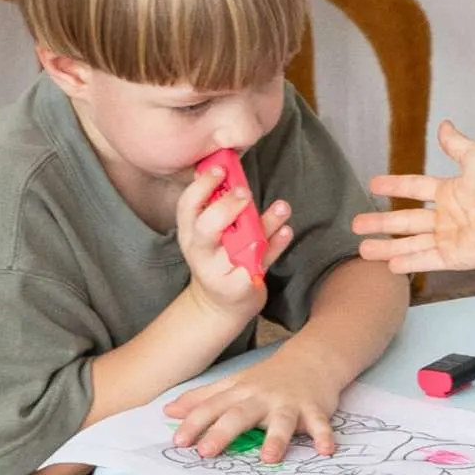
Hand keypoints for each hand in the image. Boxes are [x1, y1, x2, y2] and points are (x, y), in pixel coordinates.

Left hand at [164, 340, 343, 461]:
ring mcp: (289, 402)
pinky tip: (325, 451)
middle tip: (205, 452)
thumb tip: (168, 411)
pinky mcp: (314, 408)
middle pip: (239, 415)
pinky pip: (319, 424)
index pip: (212, 408)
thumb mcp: (233, 383)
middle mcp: (262, 397)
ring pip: (281, 421)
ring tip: (269, 459)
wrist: (312, 358)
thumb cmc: (268, 378)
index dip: (195, 423)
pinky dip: (323, 436)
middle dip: (222, 433)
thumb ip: (202, 399)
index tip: (179, 441)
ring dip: (276, 439)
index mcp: (240, 393)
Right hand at [177, 164, 293, 317]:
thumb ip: (221, 207)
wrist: (221, 304)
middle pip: (206, 227)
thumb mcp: (212, 234)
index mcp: (190, 232)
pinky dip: (275, 246)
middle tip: (245, 192)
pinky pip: (262, 261)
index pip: (187, 206)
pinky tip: (287, 230)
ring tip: (282, 206)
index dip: (202, 186)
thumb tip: (229, 170)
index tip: (221, 170)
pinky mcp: (241, 285)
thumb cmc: (218, 258)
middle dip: (226, 207)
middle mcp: (200, 251)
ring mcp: (220, 270)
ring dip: (263, 224)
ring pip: (241, 246)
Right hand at [353, 120, 474, 274]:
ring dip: (387, 247)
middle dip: (380, 223)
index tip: (373, 185)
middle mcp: (447, 217)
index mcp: (450, 192)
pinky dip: (408, 263)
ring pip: (410, 244)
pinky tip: (388, 265)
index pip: (414, 188)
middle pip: (405, 221)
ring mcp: (450, 238)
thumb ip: (455, 144)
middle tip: (356, 224)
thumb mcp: (474, 156)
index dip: (394, 187)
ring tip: (362, 249)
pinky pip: (426, 260)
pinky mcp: (456, 257)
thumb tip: (444, 125)